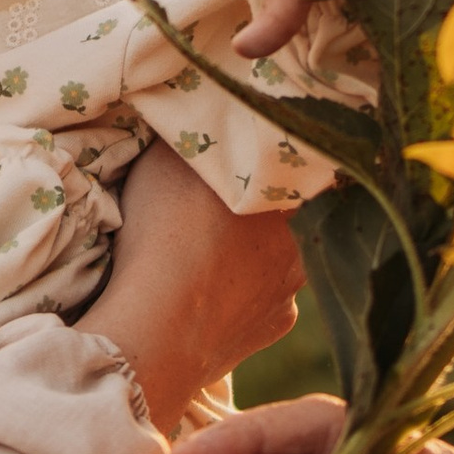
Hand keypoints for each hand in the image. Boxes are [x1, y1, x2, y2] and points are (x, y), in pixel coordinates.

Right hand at [84, 143, 302, 433]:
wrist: (156, 333)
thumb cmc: (160, 238)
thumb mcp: (163, 163)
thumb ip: (191, 143)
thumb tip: (200, 120)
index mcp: (277, 195)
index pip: (273, 172)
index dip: (246, 173)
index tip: (219, 177)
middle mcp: (296, 241)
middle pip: (272, 219)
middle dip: (245, 219)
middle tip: (201, 224)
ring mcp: (289, 290)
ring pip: (270, 263)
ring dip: (244, 261)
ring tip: (198, 267)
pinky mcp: (276, 328)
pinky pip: (261, 304)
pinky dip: (239, 300)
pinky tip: (206, 300)